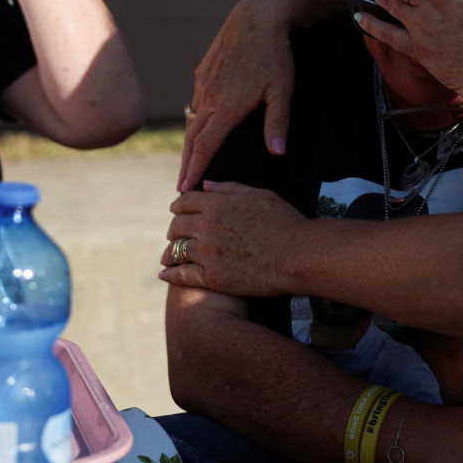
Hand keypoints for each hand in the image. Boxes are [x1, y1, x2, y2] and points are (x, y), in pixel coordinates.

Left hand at [161, 181, 303, 295]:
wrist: (297, 254)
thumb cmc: (285, 222)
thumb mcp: (260, 195)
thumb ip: (230, 189)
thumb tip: (207, 185)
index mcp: (217, 204)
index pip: (184, 202)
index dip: (178, 207)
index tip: (176, 212)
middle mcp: (207, 226)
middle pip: (176, 226)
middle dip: (173, 230)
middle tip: (173, 235)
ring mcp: (207, 252)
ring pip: (175, 251)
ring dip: (168, 253)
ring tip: (167, 257)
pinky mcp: (212, 277)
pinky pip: (182, 275)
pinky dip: (170, 275)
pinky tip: (165, 275)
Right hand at [178, 0, 296, 191]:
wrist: (258, 15)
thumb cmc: (275, 53)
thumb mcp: (282, 90)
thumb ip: (278, 123)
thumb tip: (277, 153)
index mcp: (226, 107)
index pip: (205, 147)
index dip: (194, 169)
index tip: (184, 188)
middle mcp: (209, 97)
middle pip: (192, 139)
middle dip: (186, 164)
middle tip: (181, 187)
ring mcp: (204, 83)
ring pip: (192, 120)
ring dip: (191, 143)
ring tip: (190, 162)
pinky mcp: (203, 71)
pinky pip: (196, 100)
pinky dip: (195, 119)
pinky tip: (199, 127)